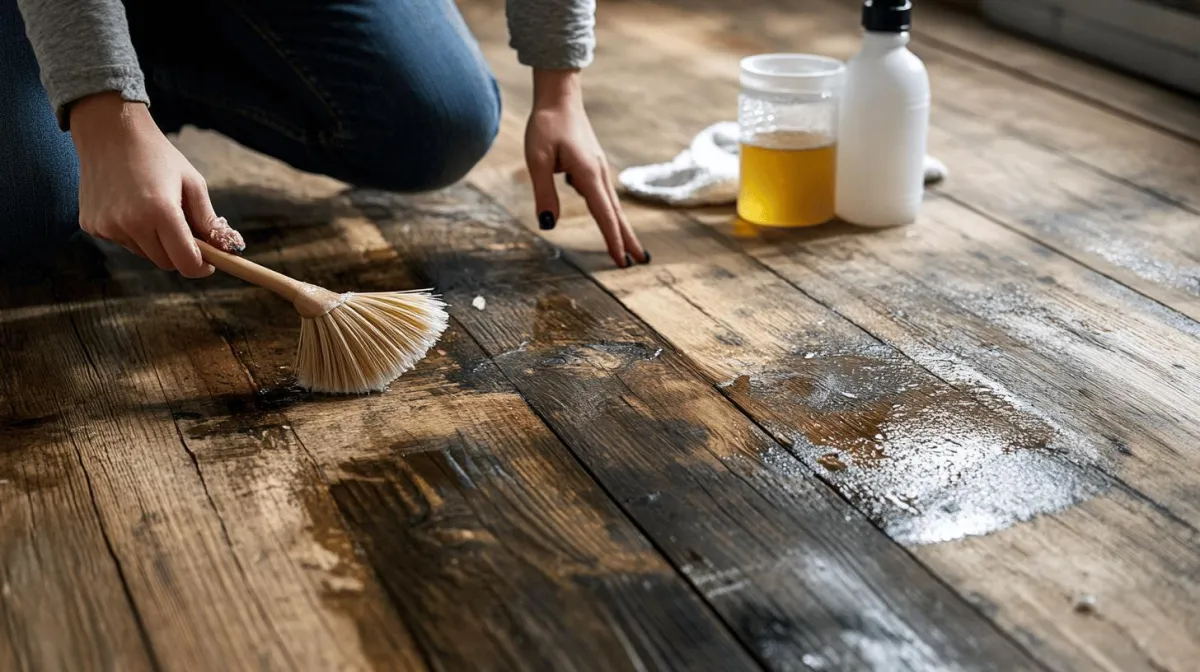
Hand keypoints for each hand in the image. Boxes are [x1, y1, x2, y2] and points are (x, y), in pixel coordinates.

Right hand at [69, 92, 243, 277]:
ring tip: (153, 208)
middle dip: (180, 253)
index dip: (201, 267)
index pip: (186, 262)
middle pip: (166, 262)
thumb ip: (208, 220)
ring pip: (144, 253)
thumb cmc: (157, 155)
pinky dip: (132, 232)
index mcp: (160, 211)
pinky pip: (122, 242)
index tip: (209, 262)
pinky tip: (129, 205)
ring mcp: (108, 226)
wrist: (109, 132)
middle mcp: (130, 223)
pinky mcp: (91, 225)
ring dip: (155, 242)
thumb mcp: (192, 183)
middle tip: (185, 231)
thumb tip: (225, 249)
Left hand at [525, 69, 647, 267]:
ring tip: (631, 248)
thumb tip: (549, 224)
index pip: (603, 213)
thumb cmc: (547, 125)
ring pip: (612, 205)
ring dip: (622, 227)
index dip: (613, 239)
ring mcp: (597, 170)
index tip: (622, 260)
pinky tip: (609, 220)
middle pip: (616, 213)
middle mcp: (598, 174)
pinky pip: (603, 196)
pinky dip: (611, 213)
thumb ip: (543, 193)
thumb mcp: (537, 160)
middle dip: (628, 238)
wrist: (559, 97)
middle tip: (641, 261)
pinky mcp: (592, 166)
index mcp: (588, 173)